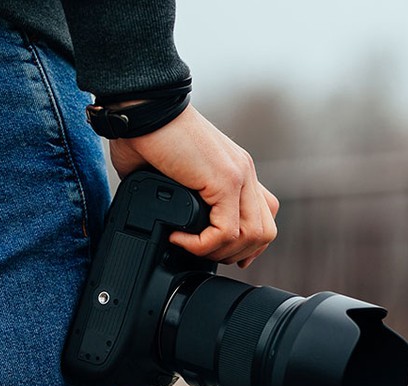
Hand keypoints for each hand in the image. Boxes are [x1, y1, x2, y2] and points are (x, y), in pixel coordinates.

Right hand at [108, 104, 278, 267]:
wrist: (142, 108)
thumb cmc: (146, 137)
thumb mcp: (174, 176)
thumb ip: (183, 201)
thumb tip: (169, 229)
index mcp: (236, 170)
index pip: (265, 216)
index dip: (248, 243)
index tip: (222, 253)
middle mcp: (243, 172)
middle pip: (266, 231)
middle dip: (236, 254)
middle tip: (203, 253)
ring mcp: (238, 175)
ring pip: (253, 235)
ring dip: (219, 252)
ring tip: (189, 246)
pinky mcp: (225, 180)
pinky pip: (226, 231)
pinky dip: (202, 245)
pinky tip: (179, 238)